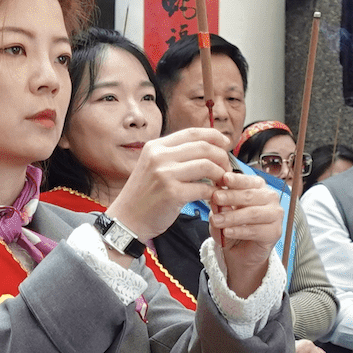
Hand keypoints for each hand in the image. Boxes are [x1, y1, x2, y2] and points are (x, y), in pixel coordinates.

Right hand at [102, 128, 232, 240]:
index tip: (225, 144)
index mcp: (155, 147)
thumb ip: (174, 155)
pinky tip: (212, 197)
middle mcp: (159, 157)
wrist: (126, 219)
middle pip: (204, 147)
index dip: (214, 136)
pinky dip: (213, 193)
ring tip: (221, 184)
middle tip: (226, 169)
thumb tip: (206, 148)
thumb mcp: (153, 166)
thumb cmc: (143, 195)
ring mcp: (165, 174)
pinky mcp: (172, 193)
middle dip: (222, 157)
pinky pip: (204, 188)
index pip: (192, 133)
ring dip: (220, 175)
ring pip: (207, 166)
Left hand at [207, 170, 283, 295]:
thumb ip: (220, 205)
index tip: (223, 178)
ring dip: (232, 217)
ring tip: (217, 220)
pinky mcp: (275, 232)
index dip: (236, 180)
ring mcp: (275, 215)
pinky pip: (256, 230)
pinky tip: (227, 232)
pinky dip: (239, 231)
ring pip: (252, 213)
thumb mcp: (221, 213)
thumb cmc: (232, 226)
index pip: (248, 181)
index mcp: (258, 188)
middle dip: (231, 196)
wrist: (240, 251)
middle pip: (250, 196)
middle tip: (215, 198)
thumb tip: (215, 198)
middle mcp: (270, 199)